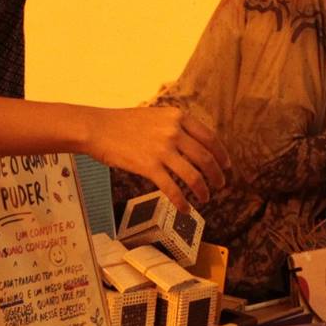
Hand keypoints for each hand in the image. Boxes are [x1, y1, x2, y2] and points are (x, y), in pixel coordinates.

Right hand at [85, 105, 230, 208]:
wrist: (98, 128)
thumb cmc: (124, 123)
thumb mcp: (156, 116)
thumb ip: (176, 127)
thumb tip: (195, 146)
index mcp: (178, 117)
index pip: (210, 138)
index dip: (222, 155)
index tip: (227, 166)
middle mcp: (173, 132)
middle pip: (206, 159)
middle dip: (217, 176)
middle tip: (220, 185)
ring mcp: (162, 150)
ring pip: (194, 176)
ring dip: (203, 191)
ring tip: (205, 198)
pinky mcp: (149, 167)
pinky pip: (172, 189)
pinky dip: (182, 202)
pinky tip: (185, 209)